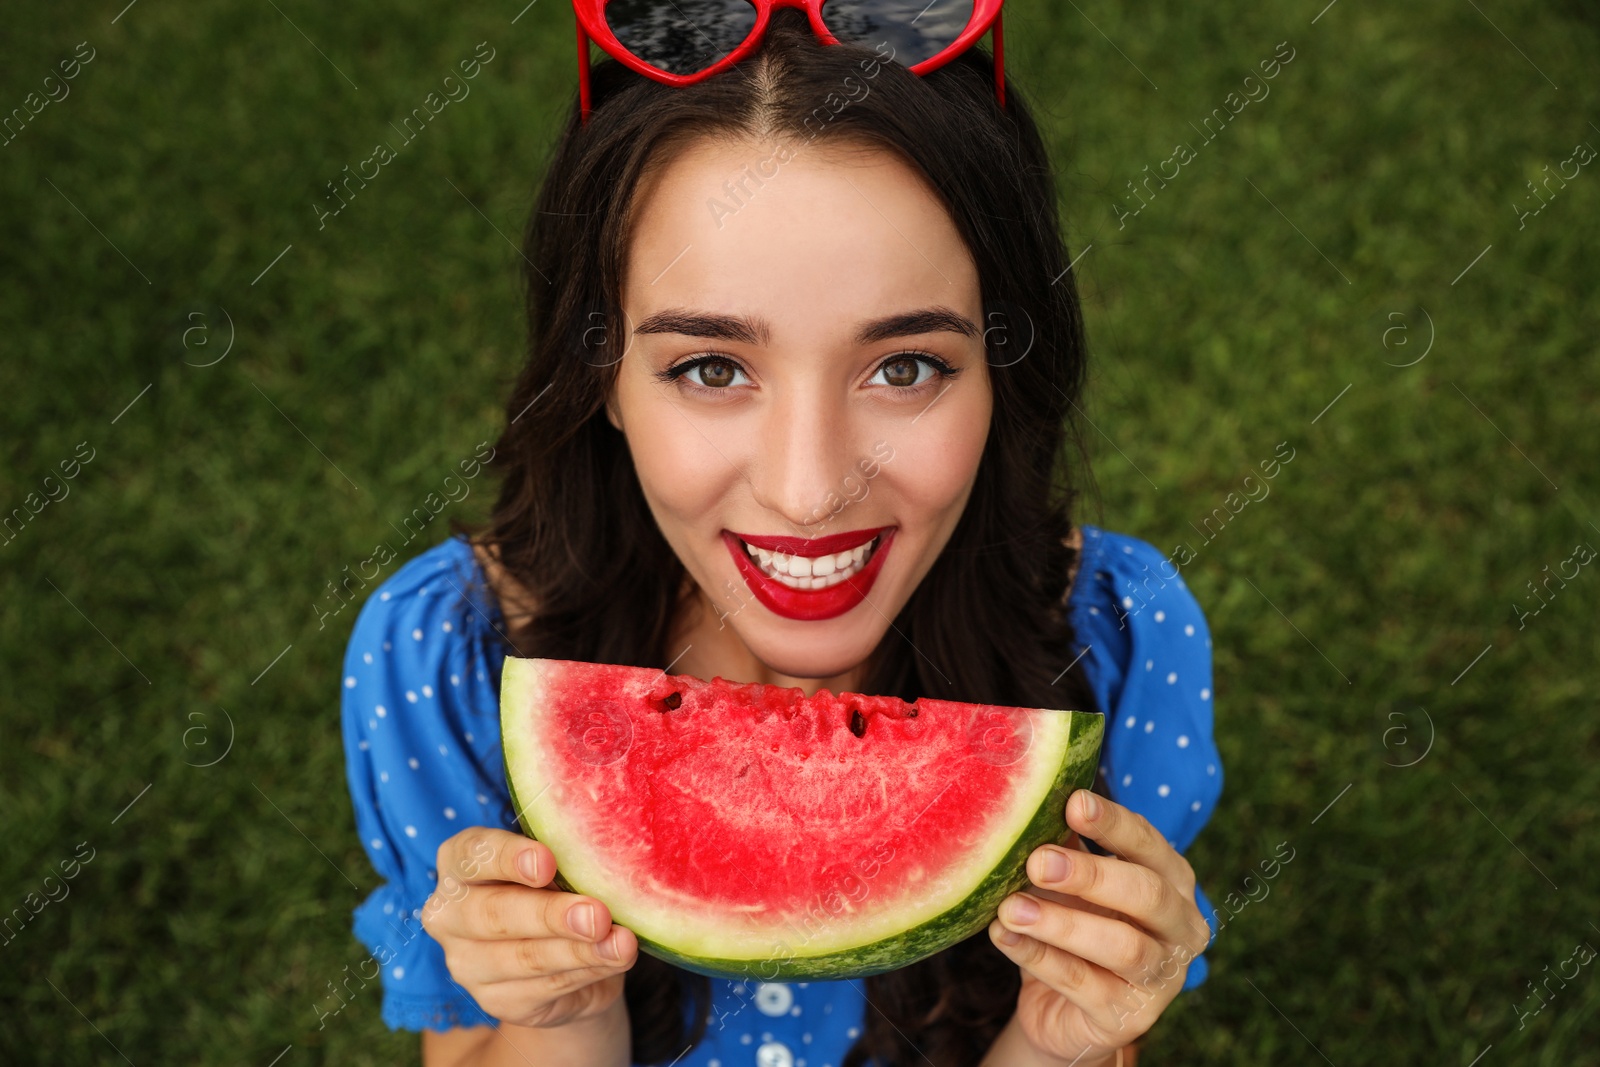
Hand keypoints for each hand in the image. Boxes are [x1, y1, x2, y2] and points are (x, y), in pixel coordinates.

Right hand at [422, 827, 638, 1028]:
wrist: (562, 953)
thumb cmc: (555, 888)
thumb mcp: (557, 866)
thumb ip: (567, 865)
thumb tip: (603, 868)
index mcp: (458, 864)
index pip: (473, 854)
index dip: (509, 858)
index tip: (547, 862)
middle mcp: (450, 915)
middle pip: (495, 913)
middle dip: (550, 914)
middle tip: (596, 914)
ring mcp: (466, 964)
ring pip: (524, 957)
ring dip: (579, 950)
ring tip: (620, 942)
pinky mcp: (494, 1001)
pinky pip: (545, 987)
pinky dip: (588, 970)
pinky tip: (615, 958)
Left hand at [987, 789, 1212, 1062]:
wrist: (1063, 1008)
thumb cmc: (1077, 926)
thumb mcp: (1075, 885)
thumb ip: (1067, 849)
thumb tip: (1034, 804)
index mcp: (1173, 882)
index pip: (1149, 845)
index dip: (1113, 824)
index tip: (1073, 803)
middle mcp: (1181, 929)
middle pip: (1147, 895)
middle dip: (1090, 875)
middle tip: (1037, 861)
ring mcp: (1161, 978)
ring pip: (1122, 946)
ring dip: (1061, 923)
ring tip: (1010, 908)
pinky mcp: (1129, 1018)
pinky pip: (1084, 984)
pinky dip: (1040, 958)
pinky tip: (1004, 936)